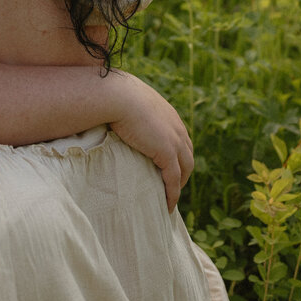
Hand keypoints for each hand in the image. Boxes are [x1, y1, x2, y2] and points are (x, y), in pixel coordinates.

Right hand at [108, 73, 193, 211]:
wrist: (116, 96)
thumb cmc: (114, 94)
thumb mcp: (127, 99)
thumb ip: (129, 107)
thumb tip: (113, 111)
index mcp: (168, 114)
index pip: (179, 137)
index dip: (176, 153)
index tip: (168, 166)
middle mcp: (176, 127)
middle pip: (187, 155)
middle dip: (182, 171)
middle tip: (171, 185)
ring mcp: (174, 141)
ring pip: (184, 169)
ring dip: (179, 185)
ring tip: (170, 198)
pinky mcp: (167, 153)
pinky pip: (173, 180)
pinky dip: (172, 194)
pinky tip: (167, 205)